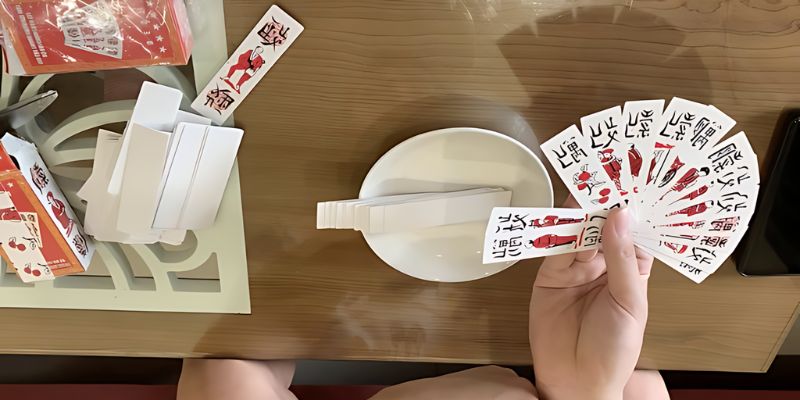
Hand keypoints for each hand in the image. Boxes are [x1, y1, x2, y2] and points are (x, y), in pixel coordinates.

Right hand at [530, 198, 653, 399]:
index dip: (633, 207)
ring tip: (581, 187)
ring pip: (578, 231)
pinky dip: (555, 229)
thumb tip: (620, 216)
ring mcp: (576, 268)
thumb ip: (622, 258)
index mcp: (633, 270)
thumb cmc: (615, 350)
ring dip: (579, 211)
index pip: (634, 230)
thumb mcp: (630, 302)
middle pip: (603, 225)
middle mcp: (605, 265)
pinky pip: (553, 247)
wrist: (576, 381)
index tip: (633, 180)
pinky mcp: (549, 275)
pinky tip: (559, 214)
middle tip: (602, 173)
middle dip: (603, 202)